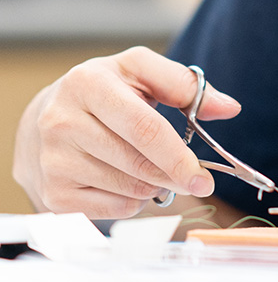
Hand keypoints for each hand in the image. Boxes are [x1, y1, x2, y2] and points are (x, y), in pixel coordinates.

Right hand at [13, 46, 240, 218]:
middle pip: (138, 164)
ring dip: (154, 186)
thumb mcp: (141, 71)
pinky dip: (133, 201)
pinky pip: (113, 210)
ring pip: (129, 189)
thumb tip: (230, 108)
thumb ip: (186, 85)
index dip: (179, 156)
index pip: (144, 128)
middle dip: (175, 176)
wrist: (44, 119)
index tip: (205, 177)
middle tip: (197, 180)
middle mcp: (63, 122)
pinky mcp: (52, 195)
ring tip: (151, 166)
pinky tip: (126, 180)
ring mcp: (53, 162)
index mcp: (89, 83)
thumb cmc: (107, 91)